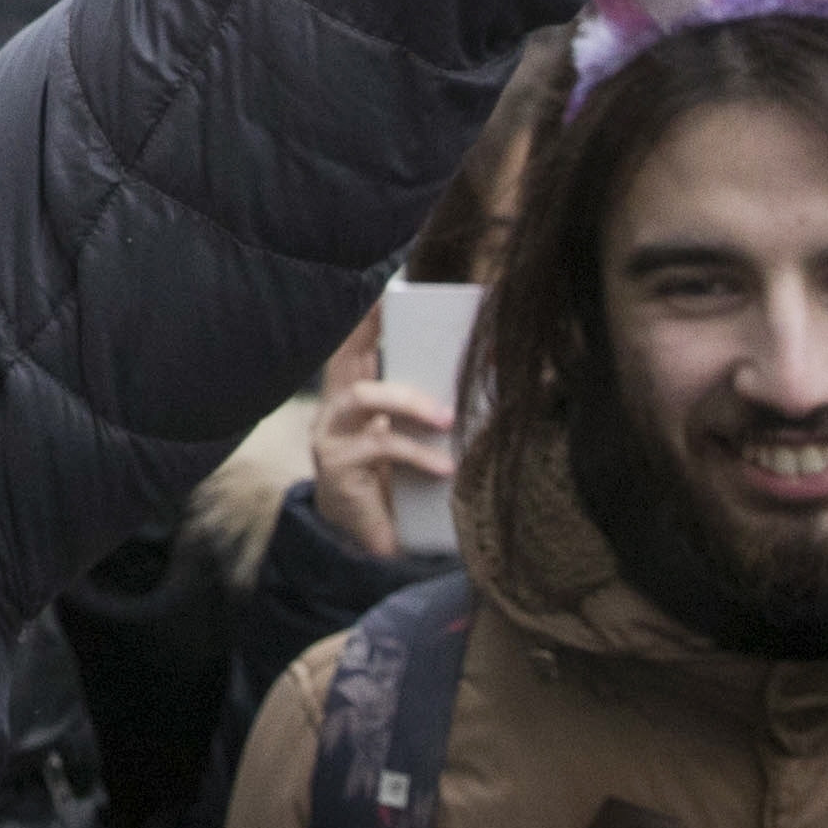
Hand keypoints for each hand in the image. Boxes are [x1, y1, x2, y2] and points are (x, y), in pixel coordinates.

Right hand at [300, 300, 456, 559]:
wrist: (373, 539)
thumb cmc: (399, 479)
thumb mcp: (417, 436)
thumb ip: (436, 407)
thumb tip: (496, 373)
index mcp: (355, 393)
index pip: (356, 342)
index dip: (369, 314)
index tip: (390, 289)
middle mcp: (335, 407)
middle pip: (347, 354)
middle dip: (375, 333)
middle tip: (425, 332)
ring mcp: (332, 436)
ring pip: (363, 397)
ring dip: (409, 402)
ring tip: (448, 420)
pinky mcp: (338, 467)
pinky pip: (378, 447)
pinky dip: (417, 455)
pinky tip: (445, 469)